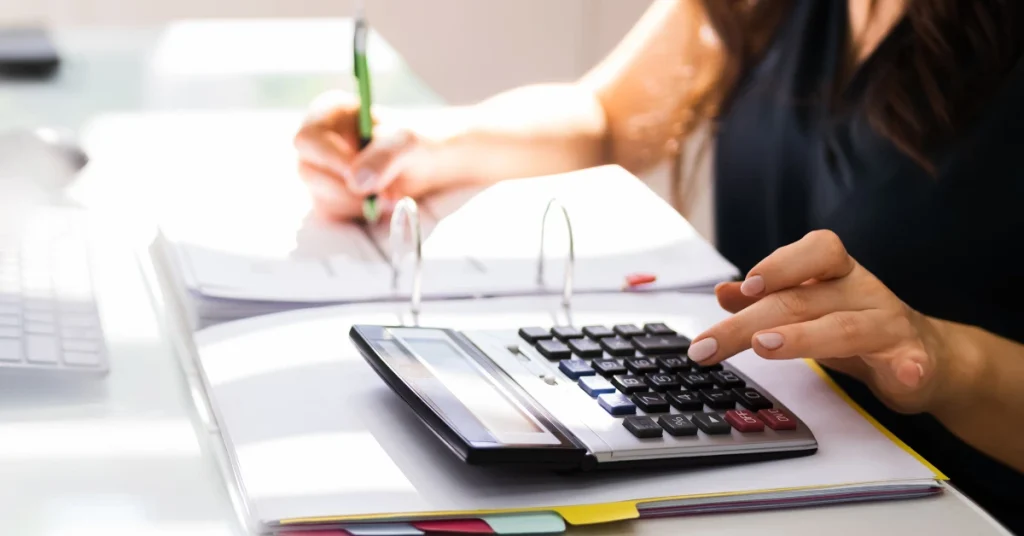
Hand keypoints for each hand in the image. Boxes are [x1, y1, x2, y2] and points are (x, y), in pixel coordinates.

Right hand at [292, 91, 447, 220]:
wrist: (425, 165)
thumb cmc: (412, 143)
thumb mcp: (406, 142)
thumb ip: (384, 156)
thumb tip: (356, 181)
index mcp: (328, 113)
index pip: (308, 138)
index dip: (331, 160)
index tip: (359, 177)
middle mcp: (317, 141)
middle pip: (308, 170)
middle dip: (348, 189)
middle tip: (384, 195)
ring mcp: (318, 170)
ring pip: (320, 195)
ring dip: (358, 203)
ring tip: (390, 195)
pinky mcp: (326, 196)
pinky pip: (332, 212)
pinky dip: (358, 212)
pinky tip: (378, 201)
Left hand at [688, 230, 967, 414]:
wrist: (927, 356)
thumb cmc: (856, 325)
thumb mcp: (809, 308)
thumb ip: (767, 300)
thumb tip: (722, 292)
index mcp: (836, 273)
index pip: (816, 250)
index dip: (780, 265)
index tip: (747, 286)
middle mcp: (862, 291)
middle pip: (802, 301)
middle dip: (749, 323)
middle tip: (710, 345)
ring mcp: (888, 324)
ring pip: (846, 328)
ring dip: (804, 337)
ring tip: (766, 346)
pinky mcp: (912, 359)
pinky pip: (912, 361)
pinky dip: (908, 367)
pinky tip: (904, 375)